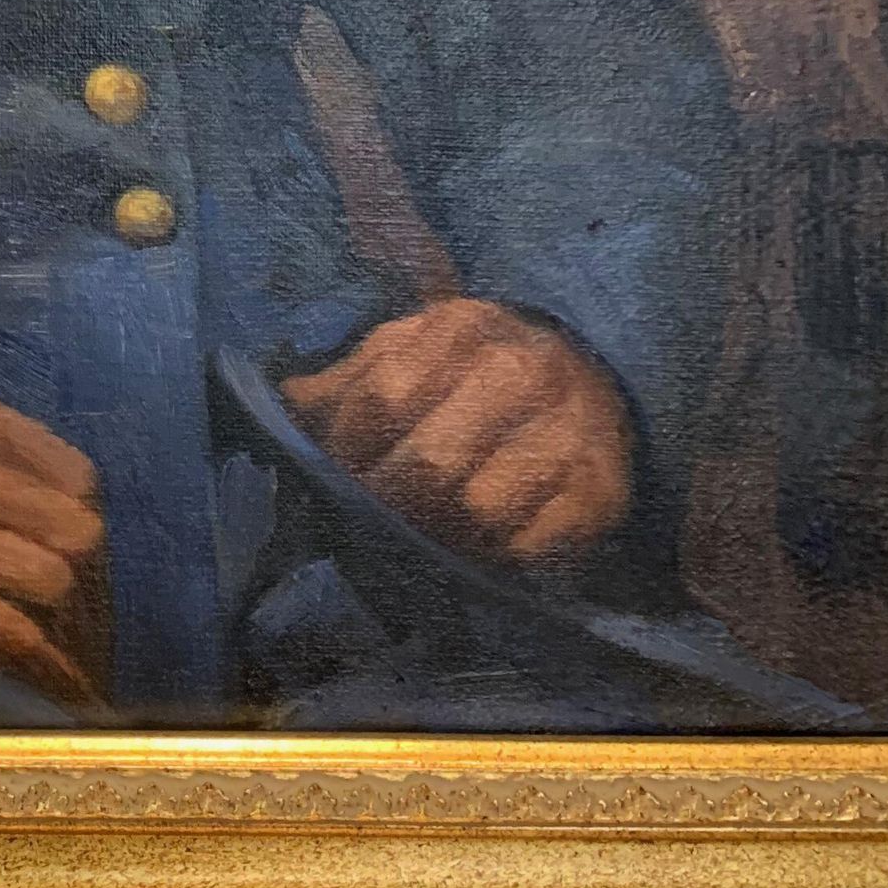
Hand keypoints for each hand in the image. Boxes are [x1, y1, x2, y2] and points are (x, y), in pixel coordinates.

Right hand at [0, 379, 106, 704]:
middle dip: (77, 557)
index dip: (77, 505)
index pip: (73, 473)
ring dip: (55, 606)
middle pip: (75, 531)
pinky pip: (9, 634)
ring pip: (52, 582)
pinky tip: (45, 666)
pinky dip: (36, 656)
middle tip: (63, 573)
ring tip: (49, 617)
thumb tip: (37, 461)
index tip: (65, 524)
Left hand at [281, 297, 631, 566]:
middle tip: (359, 529)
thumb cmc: (477, 371)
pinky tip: (467, 553)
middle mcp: (524, 371)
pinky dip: (488, 560)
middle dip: (384, 506)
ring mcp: (569, 432)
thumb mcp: (413, 351)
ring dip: (434, 540)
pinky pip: (528, 548)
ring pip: (477, 512)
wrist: (594, 377)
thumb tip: (287, 405)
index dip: (345, 449)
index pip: (383, 398)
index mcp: (463, 327)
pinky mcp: (600, 492)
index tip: (330, 479)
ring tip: (408, 548)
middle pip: (429, 465)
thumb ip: (351, 378)